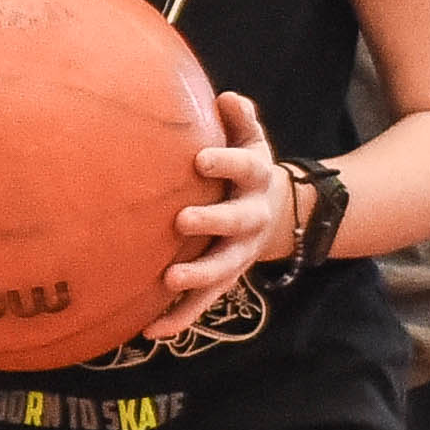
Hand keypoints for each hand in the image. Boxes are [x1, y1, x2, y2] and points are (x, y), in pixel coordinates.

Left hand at [153, 95, 290, 336]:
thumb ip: (240, 121)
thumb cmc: (245, 170)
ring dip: (199, 276)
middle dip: (213, 222)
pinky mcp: (225, 279)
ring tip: (170, 279)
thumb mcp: (250, 142)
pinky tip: (152, 331)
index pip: (246, 168)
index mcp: (257, 179)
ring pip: (224, 269)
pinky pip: (204, 302)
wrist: (277, 214)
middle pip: (237, 223)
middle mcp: (253, 218)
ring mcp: (240, 253)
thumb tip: (227, 98)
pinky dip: (181, 318)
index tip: (199, 159)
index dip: (226, 164)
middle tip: (182, 220)